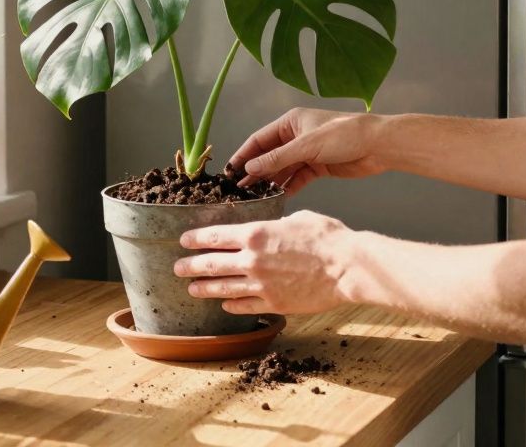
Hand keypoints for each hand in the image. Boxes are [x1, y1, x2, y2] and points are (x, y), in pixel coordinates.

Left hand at [174, 210, 355, 314]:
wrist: (347, 268)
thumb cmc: (328, 238)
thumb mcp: (299, 219)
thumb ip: (278, 225)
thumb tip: (275, 227)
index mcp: (255, 234)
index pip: (214, 237)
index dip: (195, 240)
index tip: (183, 241)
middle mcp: (252, 261)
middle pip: (210, 265)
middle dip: (190, 267)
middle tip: (178, 268)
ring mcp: (261, 285)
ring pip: (222, 289)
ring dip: (203, 289)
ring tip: (191, 289)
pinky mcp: (273, 304)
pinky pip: (244, 306)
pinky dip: (231, 305)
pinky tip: (225, 304)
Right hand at [228, 108, 387, 193]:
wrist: (378, 145)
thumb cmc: (345, 135)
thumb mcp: (307, 145)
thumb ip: (278, 158)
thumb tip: (250, 168)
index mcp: (290, 122)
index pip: (259, 140)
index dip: (243, 155)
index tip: (229, 171)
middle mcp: (296, 137)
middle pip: (269, 156)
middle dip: (255, 172)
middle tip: (238, 191)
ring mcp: (307, 153)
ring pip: (282, 170)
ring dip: (270, 182)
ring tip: (254, 198)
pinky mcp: (318, 167)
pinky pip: (297, 178)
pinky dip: (288, 187)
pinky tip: (277, 198)